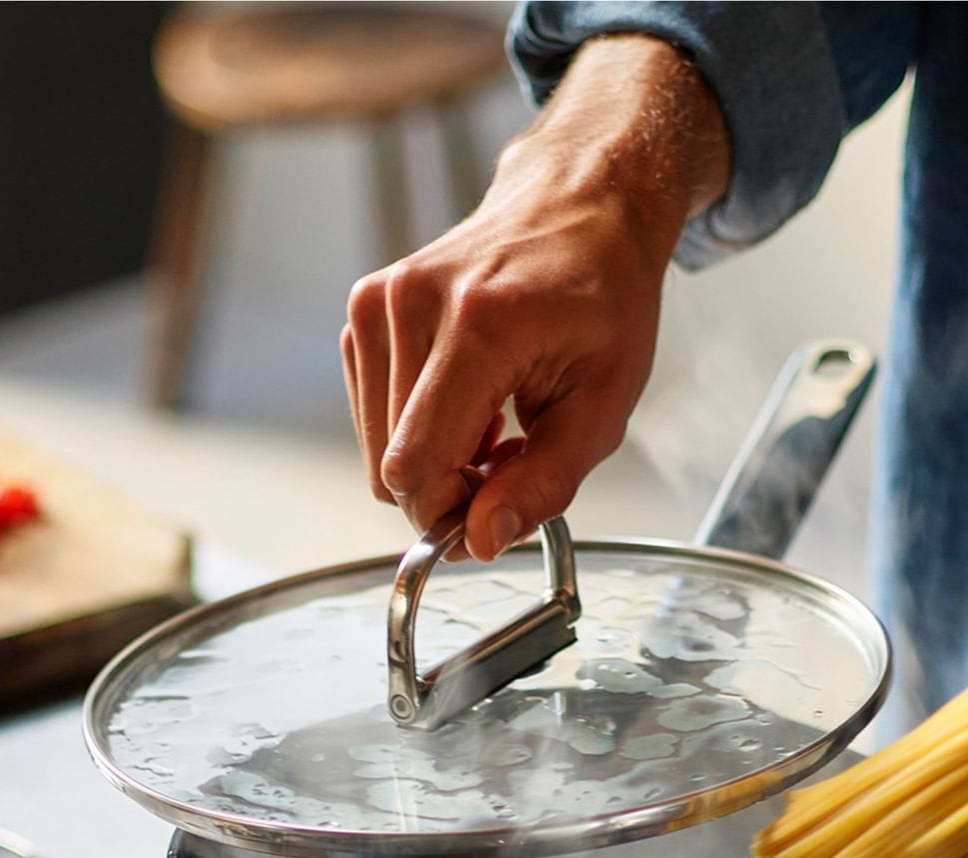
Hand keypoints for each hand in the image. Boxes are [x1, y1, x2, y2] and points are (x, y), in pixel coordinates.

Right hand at [341, 35, 728, 559]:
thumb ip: (542, 485)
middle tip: (509, 461)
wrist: (580, 207)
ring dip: (437, 458)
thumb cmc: (602, 298)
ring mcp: (378, 300)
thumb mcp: (602, 408)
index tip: (493, 517)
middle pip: (392, 466)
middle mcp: (412, 303)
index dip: (449, 515)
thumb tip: (479, 541)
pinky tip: (468, 401)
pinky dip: (420, 426)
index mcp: (478, 325)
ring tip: (495, 424)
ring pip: (380, 447)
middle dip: (449, 489)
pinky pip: (374, 414)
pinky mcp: (365, 308)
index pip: (416, 465)